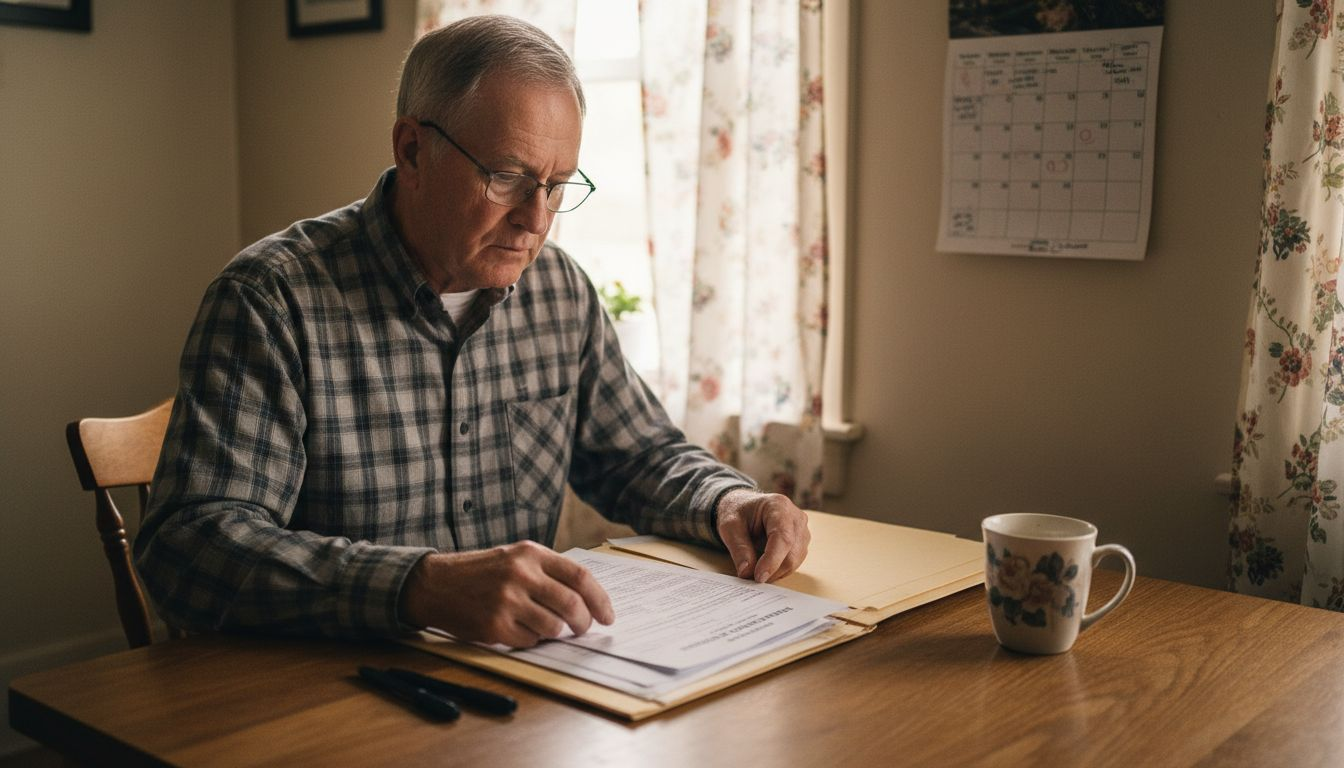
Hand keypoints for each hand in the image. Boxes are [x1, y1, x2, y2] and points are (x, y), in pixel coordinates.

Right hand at [398, 540, 614, 647]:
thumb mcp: (515, 557)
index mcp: (530, 554)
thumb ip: (548, 573)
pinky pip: (530, 640)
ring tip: (544, 626)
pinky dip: (532, 639)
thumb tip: (588, 601)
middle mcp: (520, 574)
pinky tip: (519, 630)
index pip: (579, 577)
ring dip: (555, 632)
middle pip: (572, 604)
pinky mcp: (494, 625)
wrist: (436, 584)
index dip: (600, 599)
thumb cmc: (482, 572)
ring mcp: (507, 600)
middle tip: (583, 629)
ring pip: (553, 626)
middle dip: (584, 622)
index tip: (608, 615)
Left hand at [715, 489, 810, 582]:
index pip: (783, 537)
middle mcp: (796, 517)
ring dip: (775, 572)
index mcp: (779, 506)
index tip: (759, 577)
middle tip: (750, 578)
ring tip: (754, 571)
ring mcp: (802, 530)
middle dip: (772, 570)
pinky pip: (794, 563)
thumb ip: (738, 548)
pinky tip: (764, 567)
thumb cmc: (738, 512)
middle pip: (792, 553)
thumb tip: (747, 572)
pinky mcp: (801, 543)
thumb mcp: (729, 526)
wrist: (744, 507)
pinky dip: (779, 570)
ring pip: (795, 561)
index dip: (772, 560)